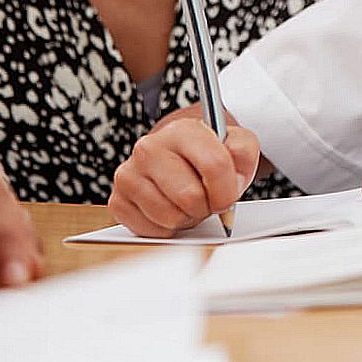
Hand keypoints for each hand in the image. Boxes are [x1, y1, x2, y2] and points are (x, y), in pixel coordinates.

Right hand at [109, 114, 260, 235]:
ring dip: (186, 218)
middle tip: (206, 198)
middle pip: (191, 197)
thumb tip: (233, 180)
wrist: (178, 158)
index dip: (228, 189)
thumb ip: (243, 153)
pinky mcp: (118, 201)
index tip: (228, 194)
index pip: (214, 165)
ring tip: (187, 203)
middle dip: (206, 206)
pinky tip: (169, 209)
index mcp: (181, 130)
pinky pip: (152, 231)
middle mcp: (149, 148)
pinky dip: (166, 228)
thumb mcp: (236, 144)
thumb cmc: (208, 154)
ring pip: (171, 217)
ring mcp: (129, 175)